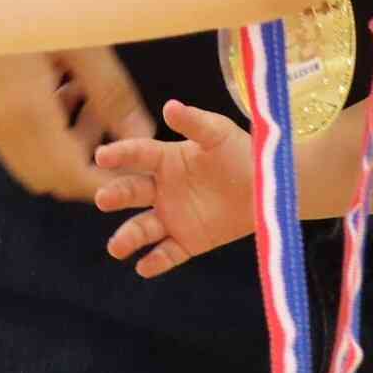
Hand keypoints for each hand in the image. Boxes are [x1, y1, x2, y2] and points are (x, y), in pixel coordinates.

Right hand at [0, 46, 155, 202]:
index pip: (69, 176)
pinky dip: (41, 129)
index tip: (134, 171)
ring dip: (63, 145)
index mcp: (25, 111)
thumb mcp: (83, 43)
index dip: (104, 183)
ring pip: (27, 158)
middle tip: (116, 129)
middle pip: (46, 177)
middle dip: (86, 165)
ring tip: (90, 98)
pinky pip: (10, 135)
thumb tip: (142, 133)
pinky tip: (60, 86)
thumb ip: (112, 94)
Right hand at [93, 100, 254, 276]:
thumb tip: (169, 106)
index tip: (102, 156)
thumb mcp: (220, 133)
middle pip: (132, 192)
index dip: (120, 154)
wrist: (270, 187)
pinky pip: (168, 253)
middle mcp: (163, 189)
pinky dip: (156, 262)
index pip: (138, 155)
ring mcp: (173, 217)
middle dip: (116, 195)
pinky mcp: (188, 241)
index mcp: (166, 159)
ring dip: (129, 237)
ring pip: (143, 228)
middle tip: (102, 199)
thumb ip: (194, 122)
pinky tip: (144, 267)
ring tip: (117, 247)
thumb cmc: (243, 153)